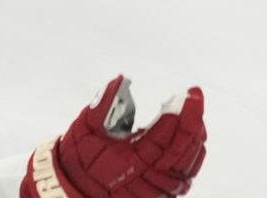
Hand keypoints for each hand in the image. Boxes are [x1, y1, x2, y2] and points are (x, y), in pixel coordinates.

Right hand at [22, 77, 206, 197]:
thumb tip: (120, 80)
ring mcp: (155, 190)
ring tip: (194, 113)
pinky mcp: (159, 194)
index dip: (181, 114)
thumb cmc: (79, 157)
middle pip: (182, 149)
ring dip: (194, 136)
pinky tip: (193, 136)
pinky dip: (192, 154)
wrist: (72, 189)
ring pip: (187, 163)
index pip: (166, 136)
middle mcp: (146, 180)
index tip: (190, 94)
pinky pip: (184, 175)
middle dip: (193, 120)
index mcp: (130, 161)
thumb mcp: (86, 127)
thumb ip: (103, 104)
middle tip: (194, 97)